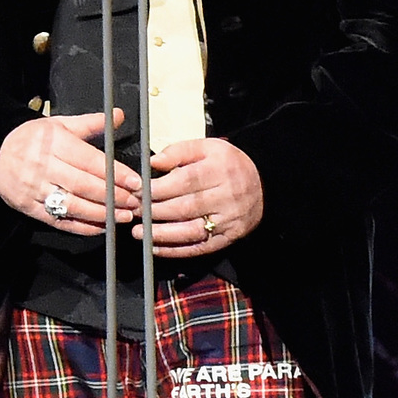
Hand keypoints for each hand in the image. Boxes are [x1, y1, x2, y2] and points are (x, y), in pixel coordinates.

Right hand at [0, 111, 137, 232]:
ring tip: (123, 216)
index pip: (90, 160)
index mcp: (53, 142)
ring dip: (101, 214)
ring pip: (73, 205)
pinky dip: (82, 226)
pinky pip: (59, 220)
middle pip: (84, 185)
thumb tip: (119, 115)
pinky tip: (101, 227)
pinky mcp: (29, 207)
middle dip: (113, 196)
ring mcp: (34, 188)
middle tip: (135, 202)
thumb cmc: (32, 140)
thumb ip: (90, 123)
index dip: (115, 173)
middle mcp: (43, 166)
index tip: (136, 182)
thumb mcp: (59, 125)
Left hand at [145, 139, 262, 256]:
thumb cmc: (228, 165)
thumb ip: (179, 151)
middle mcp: (228, 195)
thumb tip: (153, 163)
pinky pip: (200, 247)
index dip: (158, 188)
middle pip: (186, 206)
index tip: (137, 191)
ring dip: (162, 234)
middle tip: (133, 212)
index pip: (186, 181)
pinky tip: (155, 247)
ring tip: (138, 232)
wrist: (264, 187)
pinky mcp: (228, 238)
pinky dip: (175, 250)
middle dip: (155, 211)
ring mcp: (229, 220)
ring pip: (192, 230)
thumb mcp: (208, 148)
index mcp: (221, 169)